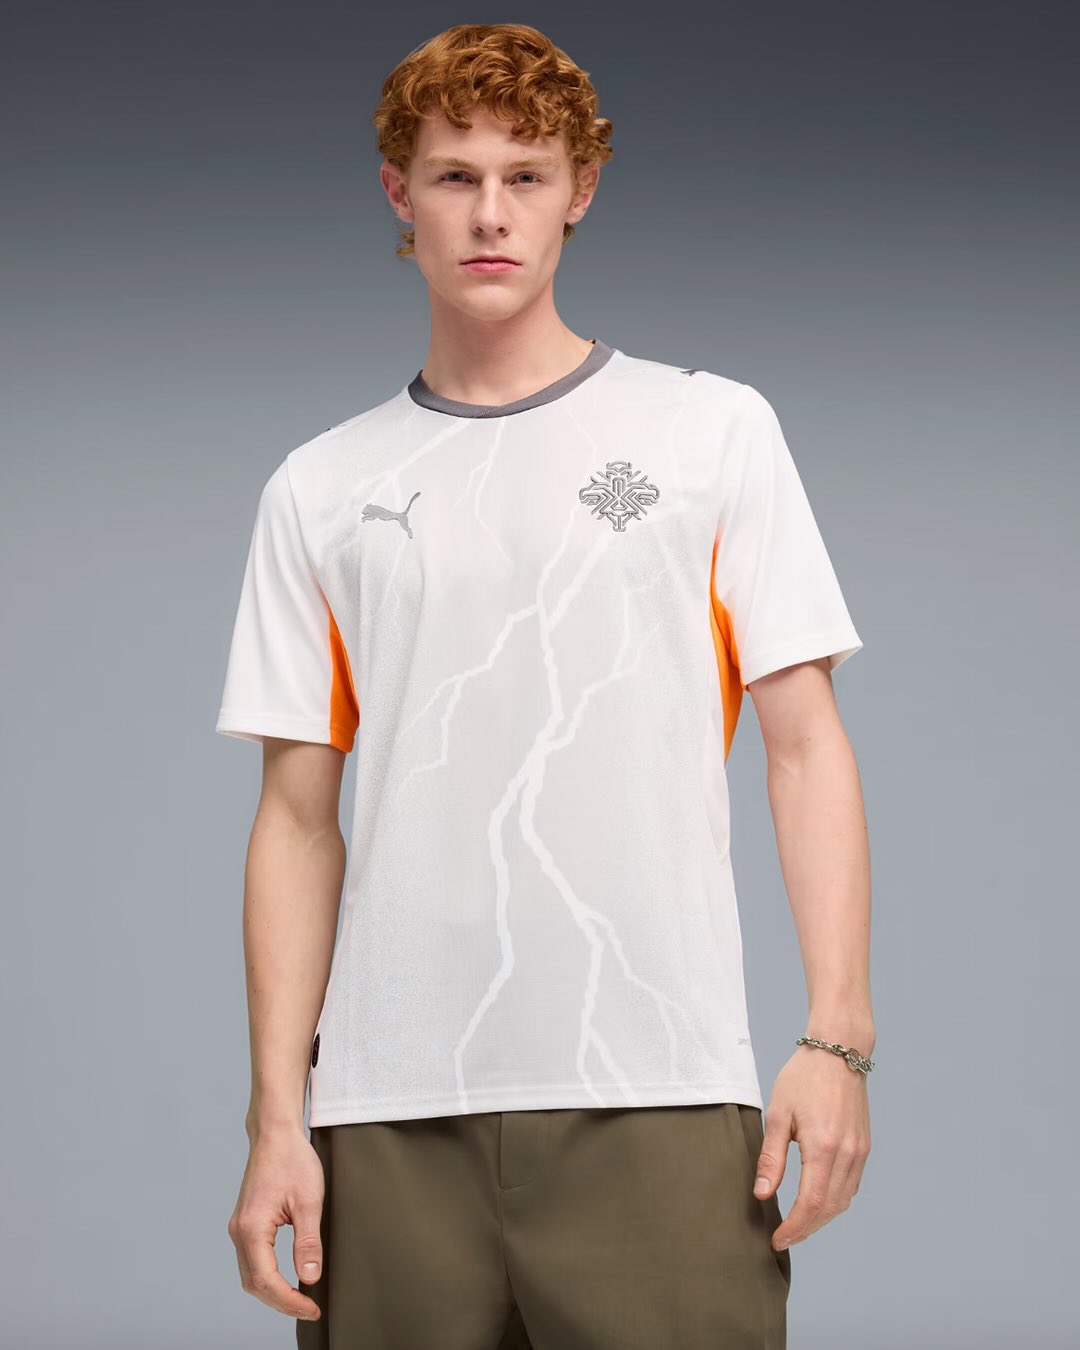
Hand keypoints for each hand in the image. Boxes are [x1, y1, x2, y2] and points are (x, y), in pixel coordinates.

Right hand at [227, 1127, 324, 1321]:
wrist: (275, 1134)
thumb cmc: (293, 1161)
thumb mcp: (308, 1202)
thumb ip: (308, 1242)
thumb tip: (310, 1277)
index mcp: (252, 1229)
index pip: (266, 1281)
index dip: (289, 1301)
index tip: (312, 1308)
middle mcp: (239, 1231)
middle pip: (254, 1284)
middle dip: (281, 1302)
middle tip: (309, 1308)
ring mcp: (239, 1227)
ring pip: (250, 1274)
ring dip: (273, 1292)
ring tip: (300, 1299)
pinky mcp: (245, 1223)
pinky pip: (251, 1261)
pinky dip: (267, 1276)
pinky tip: (286, 1279)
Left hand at [752, 1041, 871, 1250]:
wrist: (839, 1051)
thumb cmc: (804, 1077)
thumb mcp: (779, 1114)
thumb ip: (772, 1157)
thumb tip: (763, 1194)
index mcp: (824, 1147)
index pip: (811, 1203)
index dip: (795, 1227)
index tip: (777, 1240)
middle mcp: (848, 1154)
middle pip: (829, 1209)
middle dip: (806, 1229)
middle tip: (783, 1237)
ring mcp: (860, 1152)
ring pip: (843, 1201)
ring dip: (821, 1218)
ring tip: (797, 1224)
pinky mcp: (864, 1147)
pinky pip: (851, 1186)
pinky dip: (834, 1201)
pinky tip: (816, 1200)